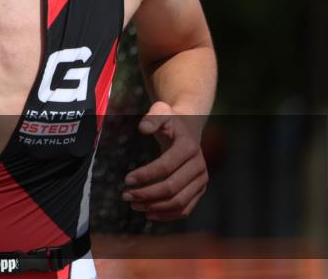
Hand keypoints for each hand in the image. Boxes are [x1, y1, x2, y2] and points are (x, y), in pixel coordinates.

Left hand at [121, 101, 207, 220]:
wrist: (188, 128)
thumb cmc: (170, 120)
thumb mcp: (161, 112)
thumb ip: (152, 118)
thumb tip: (142, 128)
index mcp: (189, 147)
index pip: (166, 166)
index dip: (146, 175)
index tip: (126, 180)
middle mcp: (199, 166)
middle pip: (172, 188)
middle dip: (147, 194)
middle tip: (125, 196)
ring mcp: (201, 180)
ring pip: (179, 202)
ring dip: (155, 207)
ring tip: (133, 205)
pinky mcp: (199, 190)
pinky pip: (185, 209)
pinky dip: (167, 215)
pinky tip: (148, 214)